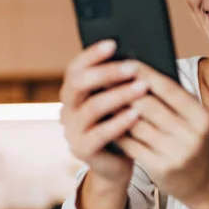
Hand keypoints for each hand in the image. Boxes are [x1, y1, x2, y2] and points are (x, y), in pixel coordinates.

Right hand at [59, 40, 148, 186]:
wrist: (117, 164)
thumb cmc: (122, 125)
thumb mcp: (119, 101)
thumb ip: (120, 83)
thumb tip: (138, 55)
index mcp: (73, 93)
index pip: (75, 68)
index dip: (92, 55)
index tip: (113, 43)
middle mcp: (67, 109)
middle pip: (79, 84)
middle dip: (106, 72)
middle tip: (133, 67)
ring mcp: (71, 131)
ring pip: (92, 108)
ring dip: (118, 95)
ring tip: (141, 87)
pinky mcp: (81, 150)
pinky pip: (99, 133)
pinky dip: (119, 122)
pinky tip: (136, 114)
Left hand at [115, 62, 208, 204]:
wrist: (204, 182)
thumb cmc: (192, 141)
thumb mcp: (194, 121)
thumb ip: (173, 100)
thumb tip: (139, 72)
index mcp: (202, 117)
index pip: (169, 89)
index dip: (146, 74)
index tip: (126, 62)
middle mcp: (192, 135)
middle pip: (148, 106)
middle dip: (125, 91)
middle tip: (105, 79)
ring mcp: (176, 154)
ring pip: (136, 125)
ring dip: (117, 111)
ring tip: (103, 98)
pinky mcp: (160, 169)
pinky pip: (131, 145)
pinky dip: (118, 132)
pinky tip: (107, 123)